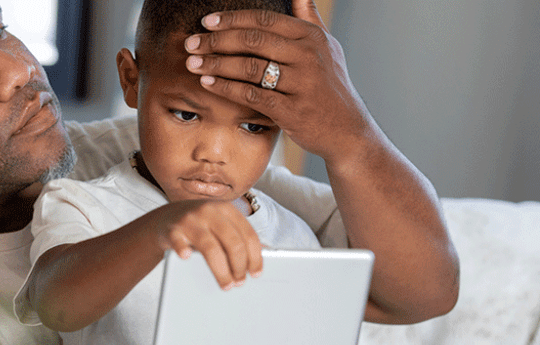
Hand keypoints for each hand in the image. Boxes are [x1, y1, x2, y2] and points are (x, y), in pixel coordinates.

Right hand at [146, 200, 262, 288]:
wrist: (167, 218)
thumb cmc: (199, 225)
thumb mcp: (220, 224)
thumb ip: (238, 237)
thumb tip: (257, 261)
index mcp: (226, 210)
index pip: (248, 235)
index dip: (254, 257)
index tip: (255, 273)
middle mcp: (210, 212)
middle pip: (232, 243)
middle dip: (239, 266)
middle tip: (239, 281)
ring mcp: (190, 220)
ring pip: (211, 248)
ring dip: (221, 271)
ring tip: (226, 284)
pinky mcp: (172, 229)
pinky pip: (179, 242)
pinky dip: (183, 249)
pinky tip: (186, 257)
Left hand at [183, 0, 378, 164]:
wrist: (348, 130)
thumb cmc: (330, 86)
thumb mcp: (326, 47)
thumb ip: (308, 18)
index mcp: (311, 37)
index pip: (264, 20)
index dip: (232, 19)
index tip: (207, 22)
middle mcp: (308, 56)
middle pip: (252, 41)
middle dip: (216, 41)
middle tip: (191, 43)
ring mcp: (301, 83)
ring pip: (249, 68)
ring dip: (215, 64)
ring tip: (193, 64)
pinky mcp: (292, 110)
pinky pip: (251, 95)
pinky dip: (225, 88)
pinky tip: (208, 84)